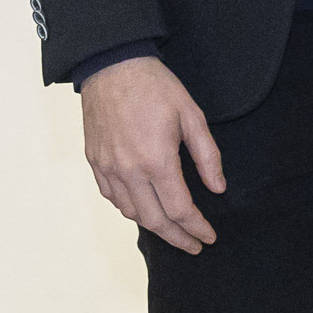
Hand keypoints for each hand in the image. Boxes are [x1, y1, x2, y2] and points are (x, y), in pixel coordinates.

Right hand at [80, 56, 224, 253]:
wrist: (113, 66)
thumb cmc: (156, 88)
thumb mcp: (192, 116)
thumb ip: (207, 156)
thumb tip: (218, 188)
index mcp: (156, 161)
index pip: (179, 209)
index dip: (196, 228)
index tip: (209, 237)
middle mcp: (128, 171)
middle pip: (153, 220)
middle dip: (176, 238)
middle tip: (194, 245)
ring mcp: (108, 168)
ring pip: (130, 212)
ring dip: (153, 226)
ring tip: (173, 230)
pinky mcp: (94, 162)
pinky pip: (112, 197)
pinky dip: (130, 209)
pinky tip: (144, 208)